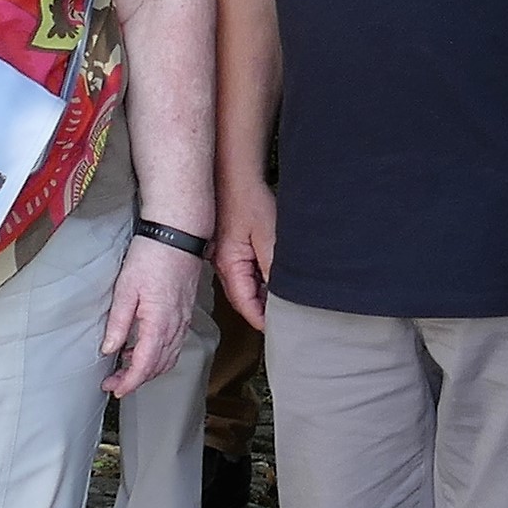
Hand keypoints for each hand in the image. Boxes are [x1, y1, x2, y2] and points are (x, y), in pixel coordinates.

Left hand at [99, 237, 205, 394]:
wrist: (179, 234)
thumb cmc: (152, 255)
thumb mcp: (126, 289)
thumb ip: (118, 323)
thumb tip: (109, 349)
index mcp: (159, 323)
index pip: (145, 365)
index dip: (129, 382)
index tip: (115, 389)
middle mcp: (176, 326)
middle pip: (158, 366)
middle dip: (136, 380)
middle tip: (114, 382)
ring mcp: (183, 321)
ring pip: (169, 358)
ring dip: (148, 370)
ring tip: (125, 369)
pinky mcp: (185, 313)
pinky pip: (175, 345)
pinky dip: (160, 355)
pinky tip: (144, 349)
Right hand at [214, 184, 275, 330]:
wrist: (236, 178)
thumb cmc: (249, 202)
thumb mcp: (268, 238)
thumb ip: (273, 269)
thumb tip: (280, 296)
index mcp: (229, 265)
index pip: (244, 304)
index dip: (261, 319)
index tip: (276, 329)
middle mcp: (223, 265)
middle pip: (242, 299)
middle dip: (261, 311)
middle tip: (283, 320)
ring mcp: (225, 258)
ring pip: (244, 287)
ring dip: (260, 296)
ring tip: (282, 303)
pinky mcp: (230, 251)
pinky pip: (244, 274)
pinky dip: (258, 281)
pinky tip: (273, 280)